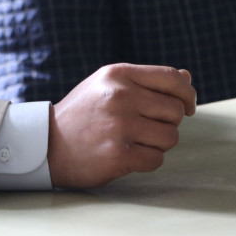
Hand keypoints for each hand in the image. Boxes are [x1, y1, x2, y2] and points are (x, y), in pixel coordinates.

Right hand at [46, 63, 195, 188]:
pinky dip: (147, 160)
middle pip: (175, 111)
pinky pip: (157, 159)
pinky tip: (127, 155)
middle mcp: (120, 96)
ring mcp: (120, 125)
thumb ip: (146, 81)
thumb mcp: (108, 86)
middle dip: (167, 122)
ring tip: (133, 140)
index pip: (172, 78)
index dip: (187, 94)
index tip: (188, 106)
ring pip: (171, 137)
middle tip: (145, 127)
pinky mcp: (118, 154)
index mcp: (118, 74)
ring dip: (158, 143)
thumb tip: (186, 78)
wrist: (46, 144)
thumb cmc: (83, 113)